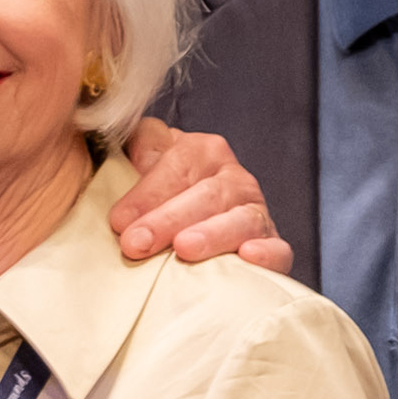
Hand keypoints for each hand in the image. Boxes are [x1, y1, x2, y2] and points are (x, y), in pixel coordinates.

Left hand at [111, 117, 294, 275]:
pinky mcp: (270, 245)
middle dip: (168, 219)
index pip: (177, 166)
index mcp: (203, 151)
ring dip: (211, 234)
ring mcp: (255, 212)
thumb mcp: (147, 161)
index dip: (147, 193)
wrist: (195, 223)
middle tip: (136, 243)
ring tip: (184, 248)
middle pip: (205, 195)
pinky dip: (267, 253)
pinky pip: (278, 248)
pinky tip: (248, 256)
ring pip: (240, 220)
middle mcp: (234, 178)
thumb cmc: (163, 194)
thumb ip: (139, 148)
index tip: (119, 221)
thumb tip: (122, 141)